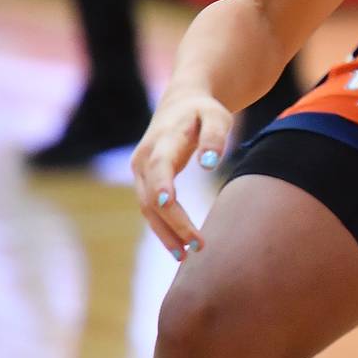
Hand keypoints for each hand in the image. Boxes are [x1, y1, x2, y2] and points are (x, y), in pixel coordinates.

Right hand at [130, 86, 233, 260]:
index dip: (161, 184)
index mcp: (163, 140)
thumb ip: (215, 136)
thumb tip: (210, 165)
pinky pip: (150, 209)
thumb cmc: (203, 111)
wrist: (180, 103)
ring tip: (188, 254)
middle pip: (152, 196)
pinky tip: (179, 246)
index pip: (159, 165)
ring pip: (147, 208)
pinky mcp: (144, 181)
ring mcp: (140, 171)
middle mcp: (145, 158)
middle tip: (198, 245)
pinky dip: (163, 228)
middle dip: (173, 222)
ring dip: (166, 232)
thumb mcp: (216, 116)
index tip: (168, 203)